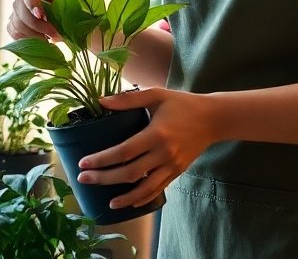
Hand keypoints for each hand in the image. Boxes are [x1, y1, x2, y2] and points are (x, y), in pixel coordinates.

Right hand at [5, 0, 77, 41]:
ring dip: (33, 34)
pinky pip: (14, 31)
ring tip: (50, 40)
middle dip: (37, 25)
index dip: (32, 3)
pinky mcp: (15, 19)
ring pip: (17, 22)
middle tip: (54, 35)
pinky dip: (25, 39)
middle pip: (21, 9)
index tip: (41, 16)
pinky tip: (40, 41)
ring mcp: (17, 5)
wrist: (61, 0)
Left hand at [75, 88, 224, 209]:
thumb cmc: (183, 103)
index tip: (84, 163)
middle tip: (83, 180)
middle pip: (129, 173)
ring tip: (107, 203)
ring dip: (124, 198)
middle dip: (104, 178)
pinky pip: (158, 189)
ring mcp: (172, 165)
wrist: (214, 118)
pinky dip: (143, 198)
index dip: (102, 159)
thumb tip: (101, 101)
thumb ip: (128, 99)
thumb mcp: (156, 95)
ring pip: (145, 188)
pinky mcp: (177, 172)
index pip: (124, 151)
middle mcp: (164, 153)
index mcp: (156, 133)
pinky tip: (131, 203)